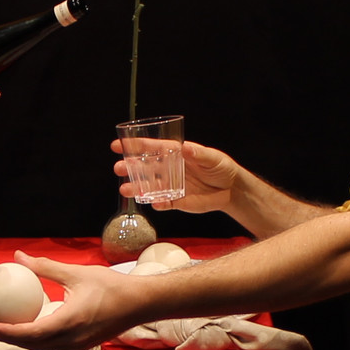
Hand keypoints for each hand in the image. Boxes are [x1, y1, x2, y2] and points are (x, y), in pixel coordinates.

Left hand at [0, 251, 147, 349]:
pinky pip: (53, 347)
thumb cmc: (112, 286)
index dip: (4, 332)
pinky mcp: (83, 345)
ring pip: (41, 349)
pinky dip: (36, 341)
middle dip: (6, 339)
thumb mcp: (76, 273)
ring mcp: (78, 346)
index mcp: (68, 323)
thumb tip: (18, 257)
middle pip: (30, 345)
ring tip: (3, 330)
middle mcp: (71, 340)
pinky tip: (29, 329)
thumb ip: (45, 267)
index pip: (28, 333)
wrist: (141, 303)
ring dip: (20, 342)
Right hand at [115, 136, 241, 213]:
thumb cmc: (221, 167)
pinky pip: (164, 203)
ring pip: (149, 187)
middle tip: (118, 168)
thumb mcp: (213, 158)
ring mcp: (172, 185)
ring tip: (125, 189)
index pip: (151, 148)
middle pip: (145, 167)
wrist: (231, 189)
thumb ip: (199, 154)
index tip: (118, 145)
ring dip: (136, 188)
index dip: (134, 146)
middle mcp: (169, 169)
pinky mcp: (177, 201)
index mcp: (175, 153)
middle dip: (130, 168)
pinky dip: (157, 203)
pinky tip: (152, 203)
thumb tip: (186, 149)